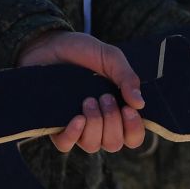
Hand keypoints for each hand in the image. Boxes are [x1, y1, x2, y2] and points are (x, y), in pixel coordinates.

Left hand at [16, 31, 146, 153]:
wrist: (50, 43)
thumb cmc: (82, 51)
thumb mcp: (110, 58)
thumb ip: (127, 78)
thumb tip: (140, 104)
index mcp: (117, 109)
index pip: (132, 137)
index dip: (134, 130)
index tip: (128, 109)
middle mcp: (99, 123)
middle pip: (113, 144)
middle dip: (112, 121)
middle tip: (105, 96)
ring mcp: (77, 126)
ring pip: (92, 145)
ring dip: (95, 123)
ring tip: (88, 100)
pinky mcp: (55, 124)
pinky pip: (65, 145)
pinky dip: (73, 134)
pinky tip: (77, 118)